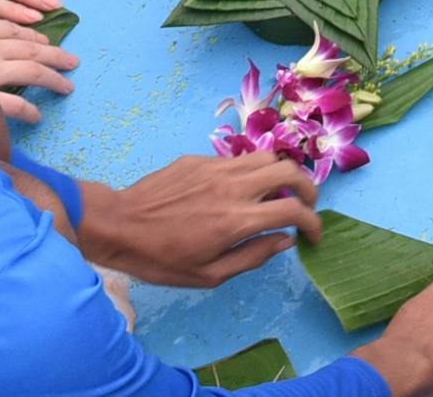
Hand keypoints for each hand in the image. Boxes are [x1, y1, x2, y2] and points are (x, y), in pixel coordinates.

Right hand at [0, 2, 77, 124]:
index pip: (14, 29)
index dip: (35, 35)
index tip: (48, 42)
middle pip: (32, 48)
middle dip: (55, 55)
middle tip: (72, 61)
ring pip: (33, 72)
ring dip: (54, 78)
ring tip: (67, 86)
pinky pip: (16, 105)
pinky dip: (31, 111)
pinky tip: (39, 117)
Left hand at [79, 151, 321, 287]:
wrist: (119, 225)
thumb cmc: (162, 260)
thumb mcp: (209, 275)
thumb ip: (252, 257)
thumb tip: (284, 242)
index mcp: (237, 220)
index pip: (293, 210)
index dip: (314, 222)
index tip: (314, 235)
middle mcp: (232, 186)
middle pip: (289, 169)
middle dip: (308, 187)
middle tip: (306, 206)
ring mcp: (215, 167)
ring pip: (265, 156)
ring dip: (281, 173)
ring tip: (277, 193)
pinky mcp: (199, 159)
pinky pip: (237, 159)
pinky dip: (250, 172)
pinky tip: (238, 191)